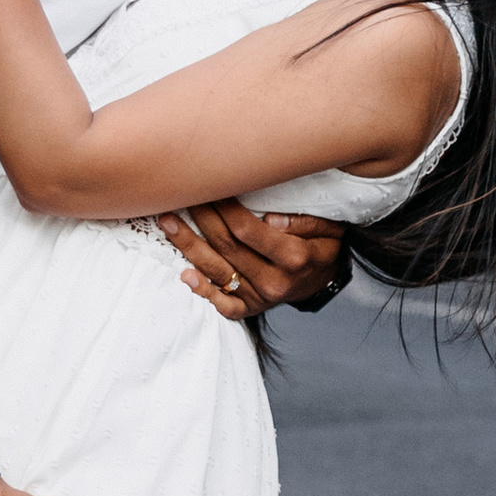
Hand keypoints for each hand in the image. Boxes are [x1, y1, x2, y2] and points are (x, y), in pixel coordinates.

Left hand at [157, 203, 348, 321]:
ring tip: (167, 222)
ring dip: (189, 246)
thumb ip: (304, 221)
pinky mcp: (250, 310)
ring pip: (217, 271)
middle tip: (181, 194)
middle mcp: (274, 282)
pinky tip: (184, 275)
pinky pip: (223, 306)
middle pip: (227, 247)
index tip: (208, 185)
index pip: (247, 230)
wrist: (324, 280)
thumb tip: (271, 218)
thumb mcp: (328, 227)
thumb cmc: (323, 245)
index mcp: (294, 258)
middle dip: (201, 219)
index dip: (223, 208)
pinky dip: (202, 292)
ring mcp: (260, 299)